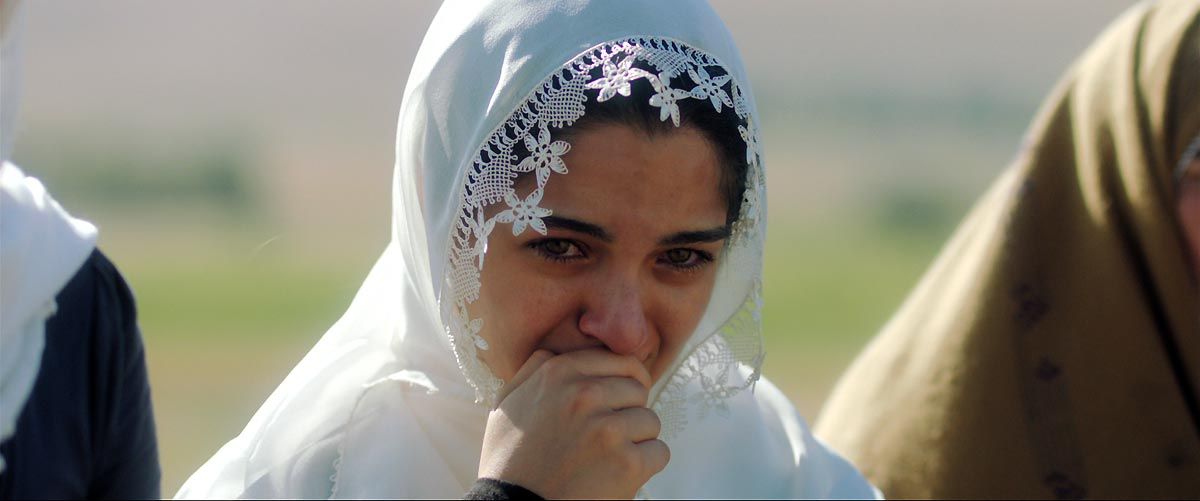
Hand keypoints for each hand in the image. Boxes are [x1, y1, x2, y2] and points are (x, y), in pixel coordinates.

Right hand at [477, 349, 669, 498]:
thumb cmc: (509, 459)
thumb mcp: (508, 403)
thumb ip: (535, 369)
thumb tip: (557, 348)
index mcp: (559, 373)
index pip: (622, 361)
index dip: (628, 380)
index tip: (624, 398)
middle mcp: (585, 394)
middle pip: (639, 390)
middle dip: (629, 411)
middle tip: (608, 435)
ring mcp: (608, 429)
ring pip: (651, 421)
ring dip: (636, 440)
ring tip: (608, 457)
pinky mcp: (627, 464)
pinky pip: (659, 452)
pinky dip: (645, 465)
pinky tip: (619, 474)